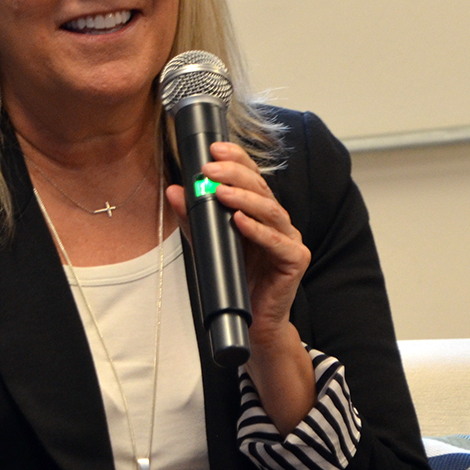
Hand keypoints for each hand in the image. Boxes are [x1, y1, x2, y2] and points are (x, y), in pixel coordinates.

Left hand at [165, 142, 310, 336]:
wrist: (251, 321)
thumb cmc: (235, 279)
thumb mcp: (208, 244)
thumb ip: (194, 218)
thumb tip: (175, 190)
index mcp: (261, 213)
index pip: (252, 177)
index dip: (236, 160)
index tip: (214, 148)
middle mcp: (278, 221)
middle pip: (261, 189)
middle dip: (235, 174)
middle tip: (210, 169)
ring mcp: (290, 239)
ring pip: (271, 210)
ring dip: (244, 198)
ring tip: (220, 191)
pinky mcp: (295, 260)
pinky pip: (277, 241)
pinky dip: (257, 230)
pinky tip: (239, 220)